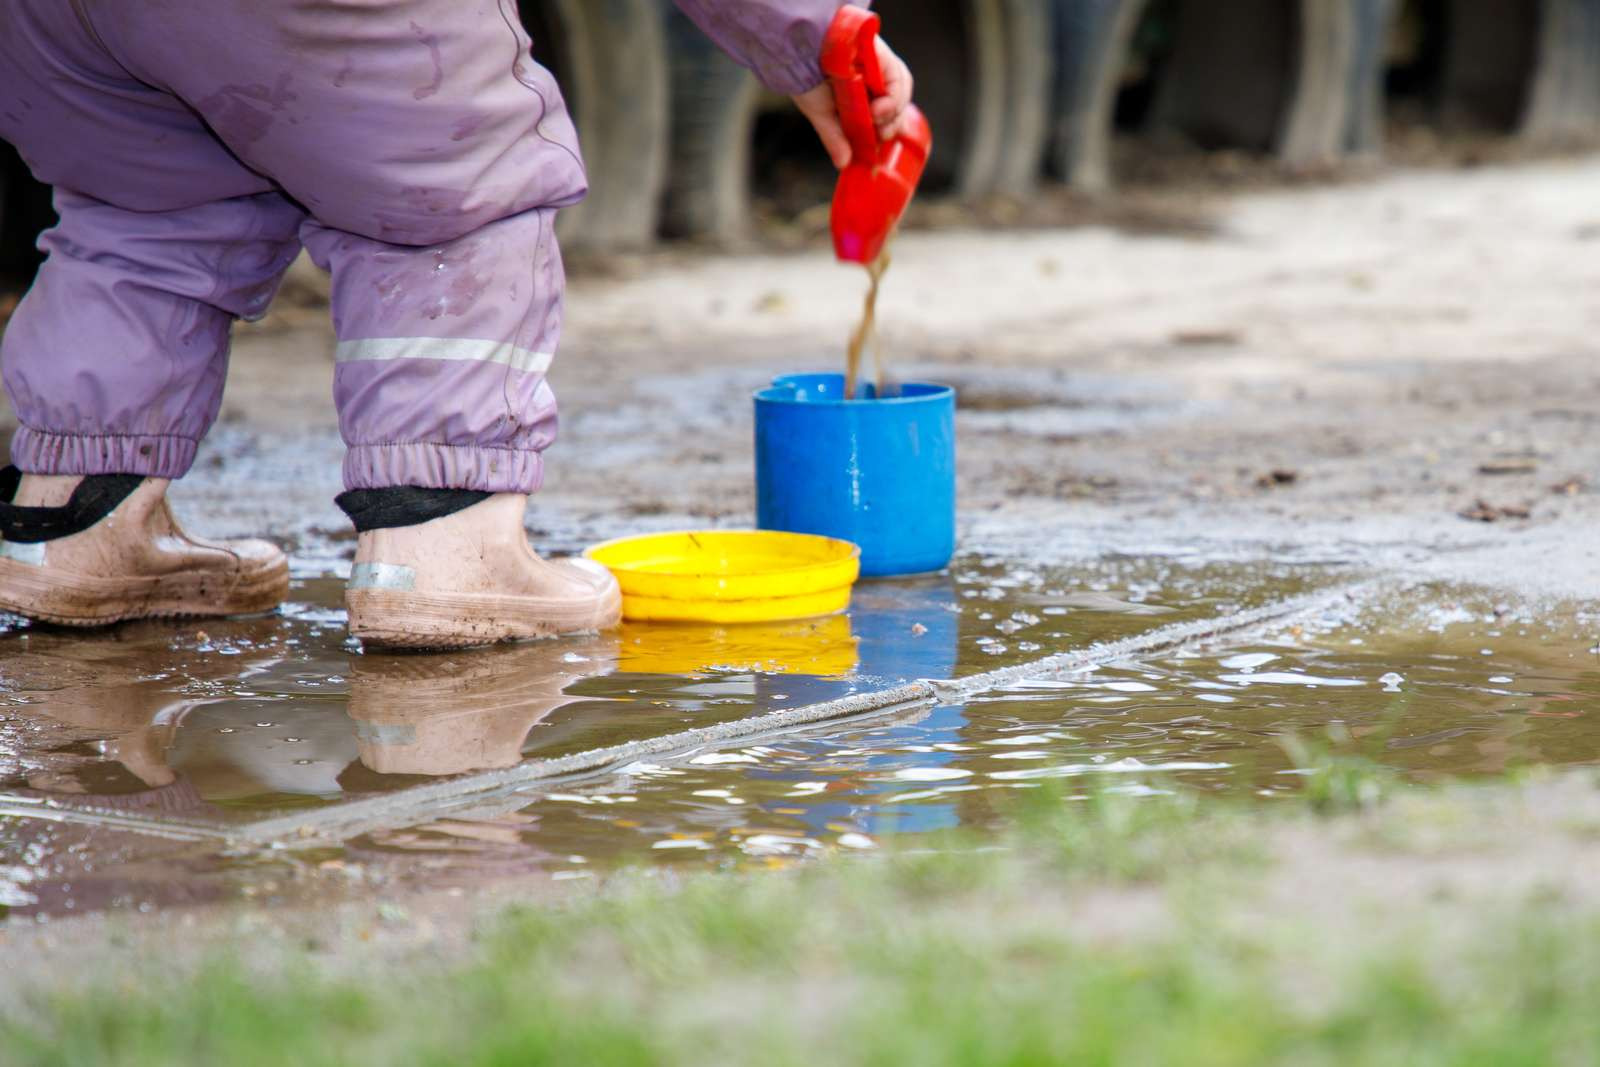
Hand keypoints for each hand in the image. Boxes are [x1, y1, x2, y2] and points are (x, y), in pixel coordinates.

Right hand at [791, 36, 913, 168]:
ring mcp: (879, 64)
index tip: (877, 143)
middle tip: (878, 135)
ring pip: (901, 92)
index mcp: (860, 91)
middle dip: (890, 124)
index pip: (885, 114)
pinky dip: (893, 98)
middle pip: (897, 104)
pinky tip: (879, 108)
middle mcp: (873, 76)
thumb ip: (835, 138)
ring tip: (875, 118)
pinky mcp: (882, 54)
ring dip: (891, 113)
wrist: (798, 52)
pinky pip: (898, 79)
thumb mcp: (822, 114)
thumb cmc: (804, 77)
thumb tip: (843, 163)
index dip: (885, 130)